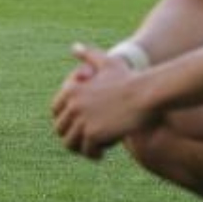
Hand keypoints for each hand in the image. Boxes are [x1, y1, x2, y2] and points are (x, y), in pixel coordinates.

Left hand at [51, 43, 159, 159]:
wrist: (147, 95)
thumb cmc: (131, 79)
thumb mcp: (107, 62)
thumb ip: (89, 55)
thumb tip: (74, 47)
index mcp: (71, 90)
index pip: (55, 111)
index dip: (65, 121)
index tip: (78, 126)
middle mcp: (73, 105)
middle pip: (60, 130)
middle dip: (73, 136)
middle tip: (87, 141)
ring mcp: (82, 120)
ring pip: (70, 144)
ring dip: (81, 148)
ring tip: (93, 150)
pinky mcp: (93, 134)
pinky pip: (87, 151)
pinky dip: (93, 154)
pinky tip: (102, 154)